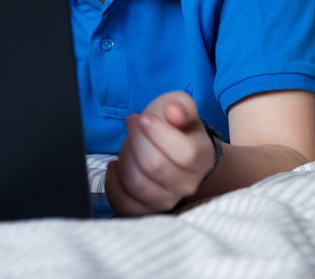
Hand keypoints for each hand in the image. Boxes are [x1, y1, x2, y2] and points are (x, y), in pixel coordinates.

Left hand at [105, 91, 216, 215]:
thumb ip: (181, 105)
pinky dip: (113, 183)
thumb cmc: (175, 125)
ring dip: (125, 158)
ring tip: (128, 145)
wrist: (173, 149)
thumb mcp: (180, 105)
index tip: (144, 118)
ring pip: (137, 184)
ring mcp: (168, 200)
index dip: (157, 133)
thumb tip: (174, 112)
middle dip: (136, 140)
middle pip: (154, 166)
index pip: (184, 153)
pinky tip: (115, 166)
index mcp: (202, 157)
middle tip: (133, 125)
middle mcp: (189, 184)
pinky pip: (124, 204)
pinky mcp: (146, 210)